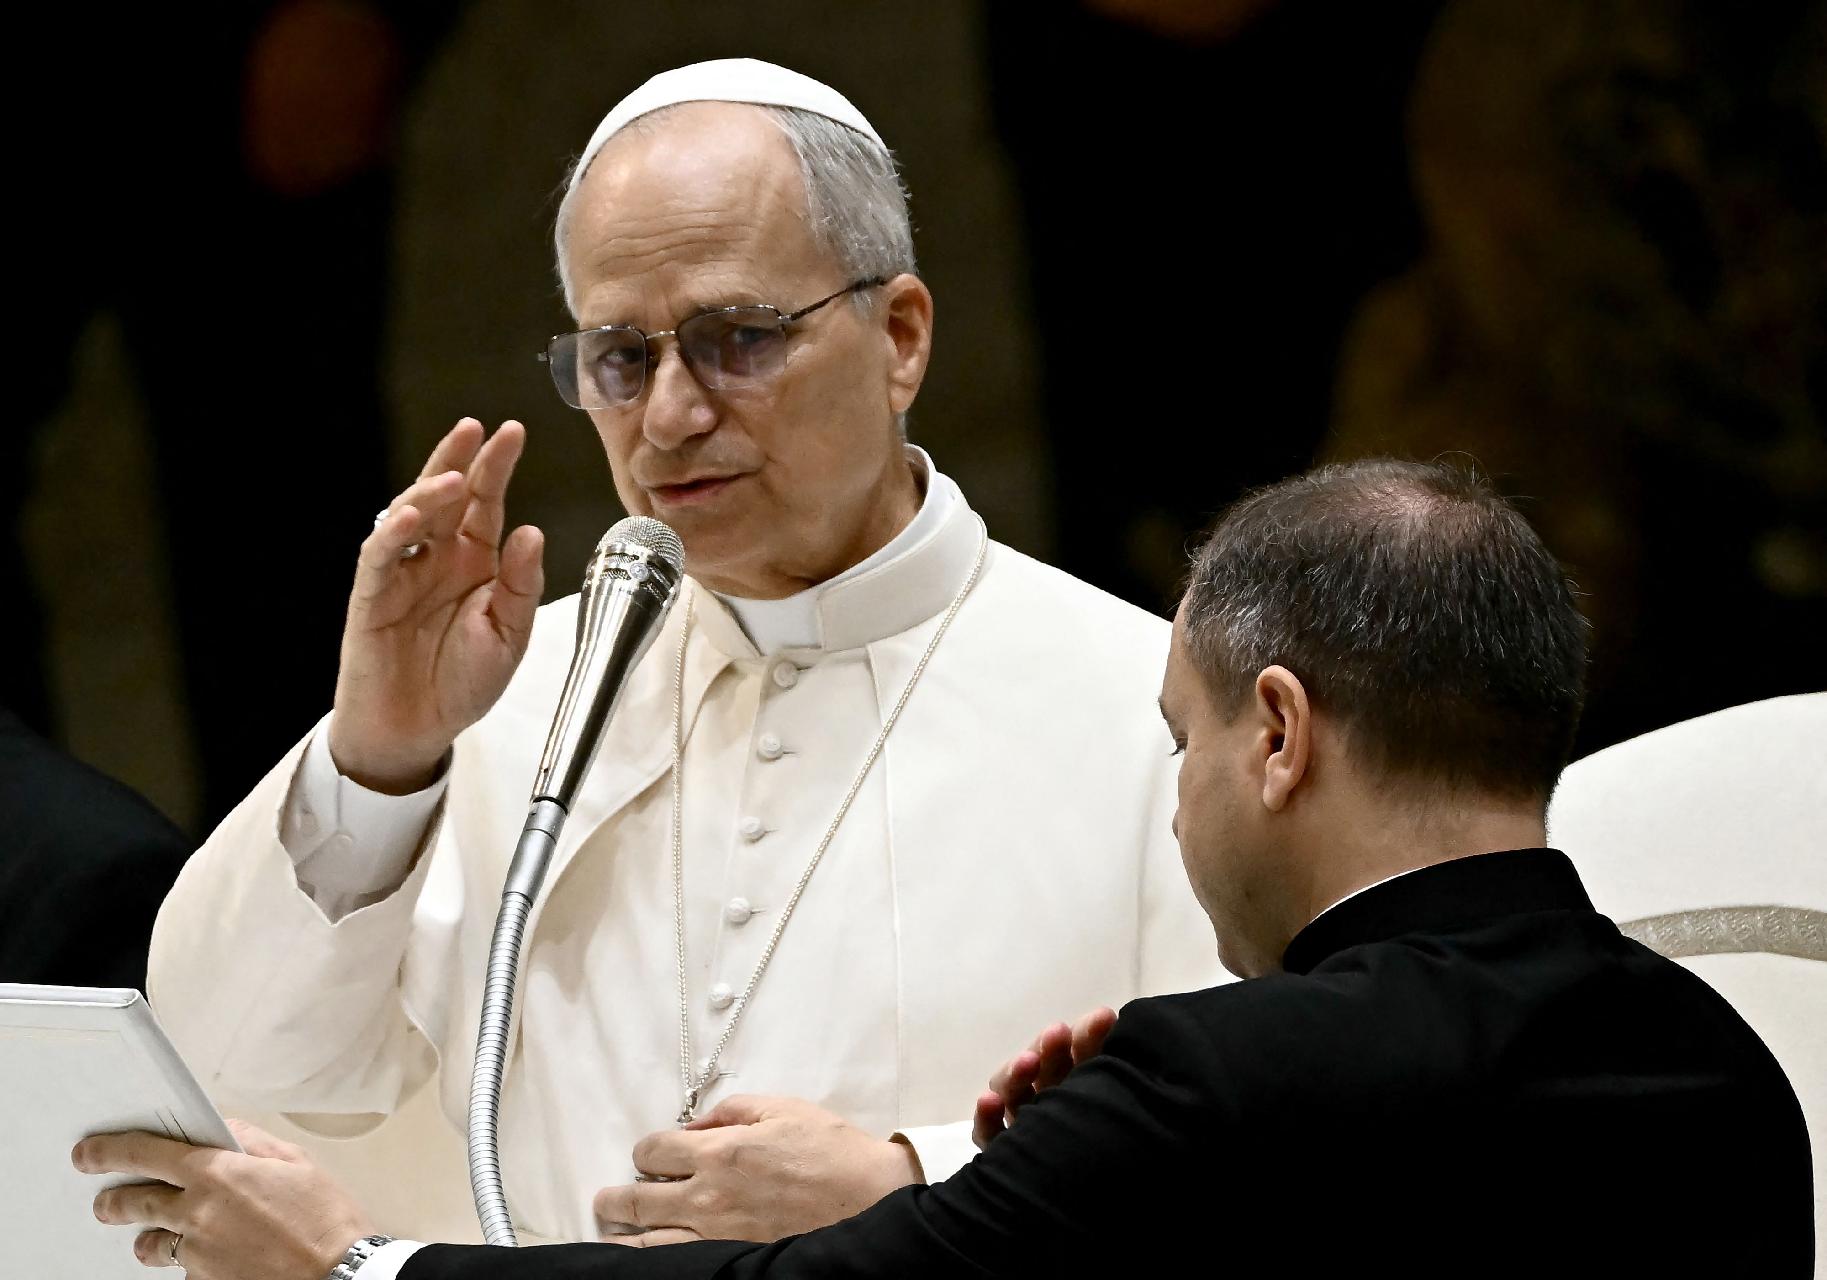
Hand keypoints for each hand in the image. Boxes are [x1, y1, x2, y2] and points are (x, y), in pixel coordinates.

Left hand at [73, 1119, 373, 1278]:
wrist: (336, 1272)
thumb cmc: (324, 1218)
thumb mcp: (294, 1162)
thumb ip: (251, 1141)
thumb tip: (225, 1128)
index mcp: (217, 1173)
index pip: (145, 1153)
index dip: (109, 1150)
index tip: (89, 1152)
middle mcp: (197, 1213)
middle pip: (133, 1202)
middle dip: (112, 1200)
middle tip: (104, 1201)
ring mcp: (197, 1252)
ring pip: (151, 1243)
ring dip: (149, 1236)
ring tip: (157, 1236)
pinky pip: (183, 1267)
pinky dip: (190, 1259)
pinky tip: (213, 1254)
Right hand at [330, 418, 543, 791]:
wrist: (417, 730)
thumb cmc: (461, 683)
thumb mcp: (509, 637)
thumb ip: (521, 586)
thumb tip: (531, 533)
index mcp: (475, 562)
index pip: (485, 503)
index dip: (496, 467)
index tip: (513, 432)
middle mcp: (438, 559)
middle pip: (445, 496)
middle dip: (459, 459)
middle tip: (476, 429)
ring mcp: (402, 573)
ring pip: (408, 516)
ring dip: (428, 491)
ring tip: (453, 477)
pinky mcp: (372, 596)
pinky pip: (379, 557)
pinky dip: (393, 534)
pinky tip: (411, 516)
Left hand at [593, 1096, 921, 1245]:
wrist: (869, 1199)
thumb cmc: (832, 1151)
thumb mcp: (782, 1109)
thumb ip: (731, 1111)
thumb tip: (696, 1124)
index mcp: (720, 1152)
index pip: (653, 1151)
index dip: (644, 1150)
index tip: (649, 1153)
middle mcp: (709, 1197)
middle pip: (636, 1200)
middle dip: (615, 1197)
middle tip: (606, 1199)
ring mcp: (718, 1236)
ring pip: (650, 1241)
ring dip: (628, 1233)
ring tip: (618, 1230)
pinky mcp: (733, 1260)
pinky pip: (679, 1262)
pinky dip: (658, 1257)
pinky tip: (652, 1254)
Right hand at [972, 1005, 1116, 1149]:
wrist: (1097, 1247)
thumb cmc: (1119, 1159)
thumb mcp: (1121, 1103)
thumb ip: (1119, 1070)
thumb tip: (1118, 1026)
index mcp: (1084, 1087)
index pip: (1082, 1054)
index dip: (1088, 1034)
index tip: (1102, 1018)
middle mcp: (1052, 1101)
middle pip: (1045, 1067)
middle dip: (1050, 1047)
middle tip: (1058, 1033)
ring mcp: (1023, 1124)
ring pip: (1012, 1092)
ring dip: (1016, 1072)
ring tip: (1027, 1062)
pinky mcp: (1002, 1152)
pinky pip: (989, 1133)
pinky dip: (986, 1116)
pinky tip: (989, 1102)